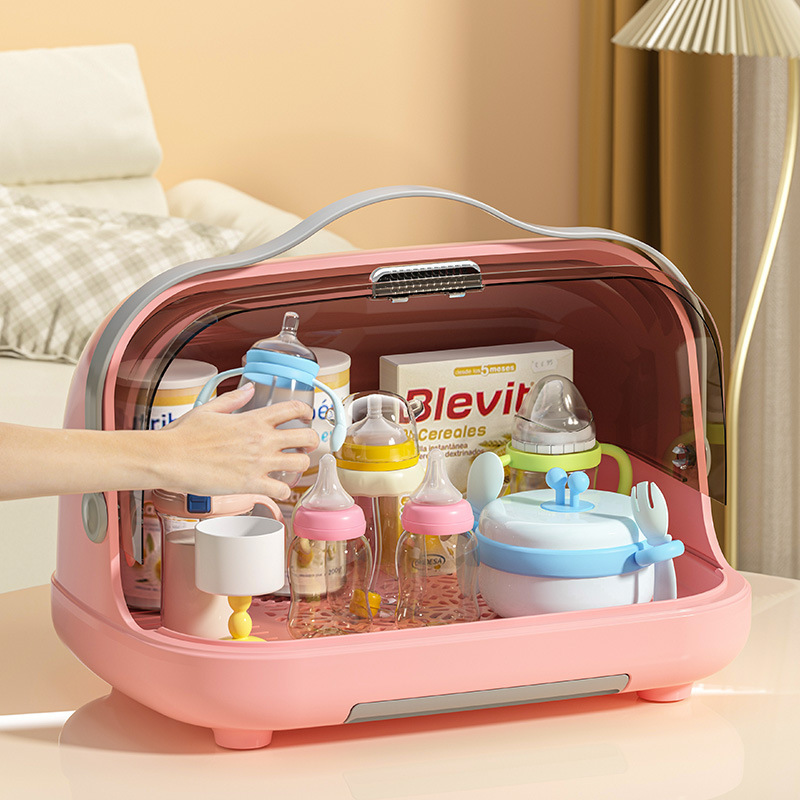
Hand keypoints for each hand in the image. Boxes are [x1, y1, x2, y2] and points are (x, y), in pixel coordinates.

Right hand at [155, 382, 318, 499]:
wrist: (169, 458)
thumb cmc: (184, 435)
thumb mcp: (209, 409)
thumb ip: (234, 399)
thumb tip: (250, 388)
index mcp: (253, 419)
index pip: (293, 409)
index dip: (306, 411)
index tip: (307, 416)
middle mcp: (262, 439)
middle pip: (307, 438)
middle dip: (312, 441)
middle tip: (306, 445)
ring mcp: (259, 463)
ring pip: (301, 464)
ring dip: (301, 466)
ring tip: (293, 467)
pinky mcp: (251, 484)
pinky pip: (282, 491)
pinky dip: (285, 492)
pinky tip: (278, 489)